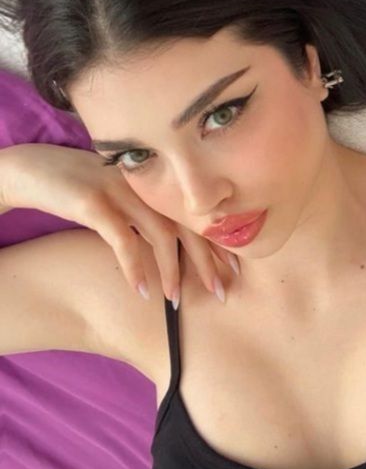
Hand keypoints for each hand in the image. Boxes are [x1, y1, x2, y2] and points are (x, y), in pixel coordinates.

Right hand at [0, 143, 237, 303]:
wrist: (29, 168)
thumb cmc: (78, 188)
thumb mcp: (119, 199)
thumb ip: (145, 216)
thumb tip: (169, 251)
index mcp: (155, 184)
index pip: (195, 216)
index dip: (216, 243)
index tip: (232, 269)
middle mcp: (145, 185)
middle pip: (187, 224)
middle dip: (206, 260)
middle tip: (220, 291)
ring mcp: (121, 191)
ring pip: (161, 233)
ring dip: (172, 270)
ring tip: (176, 300)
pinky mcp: (93, 201)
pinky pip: (122, 239)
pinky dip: (134, 266)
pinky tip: (142, 290)